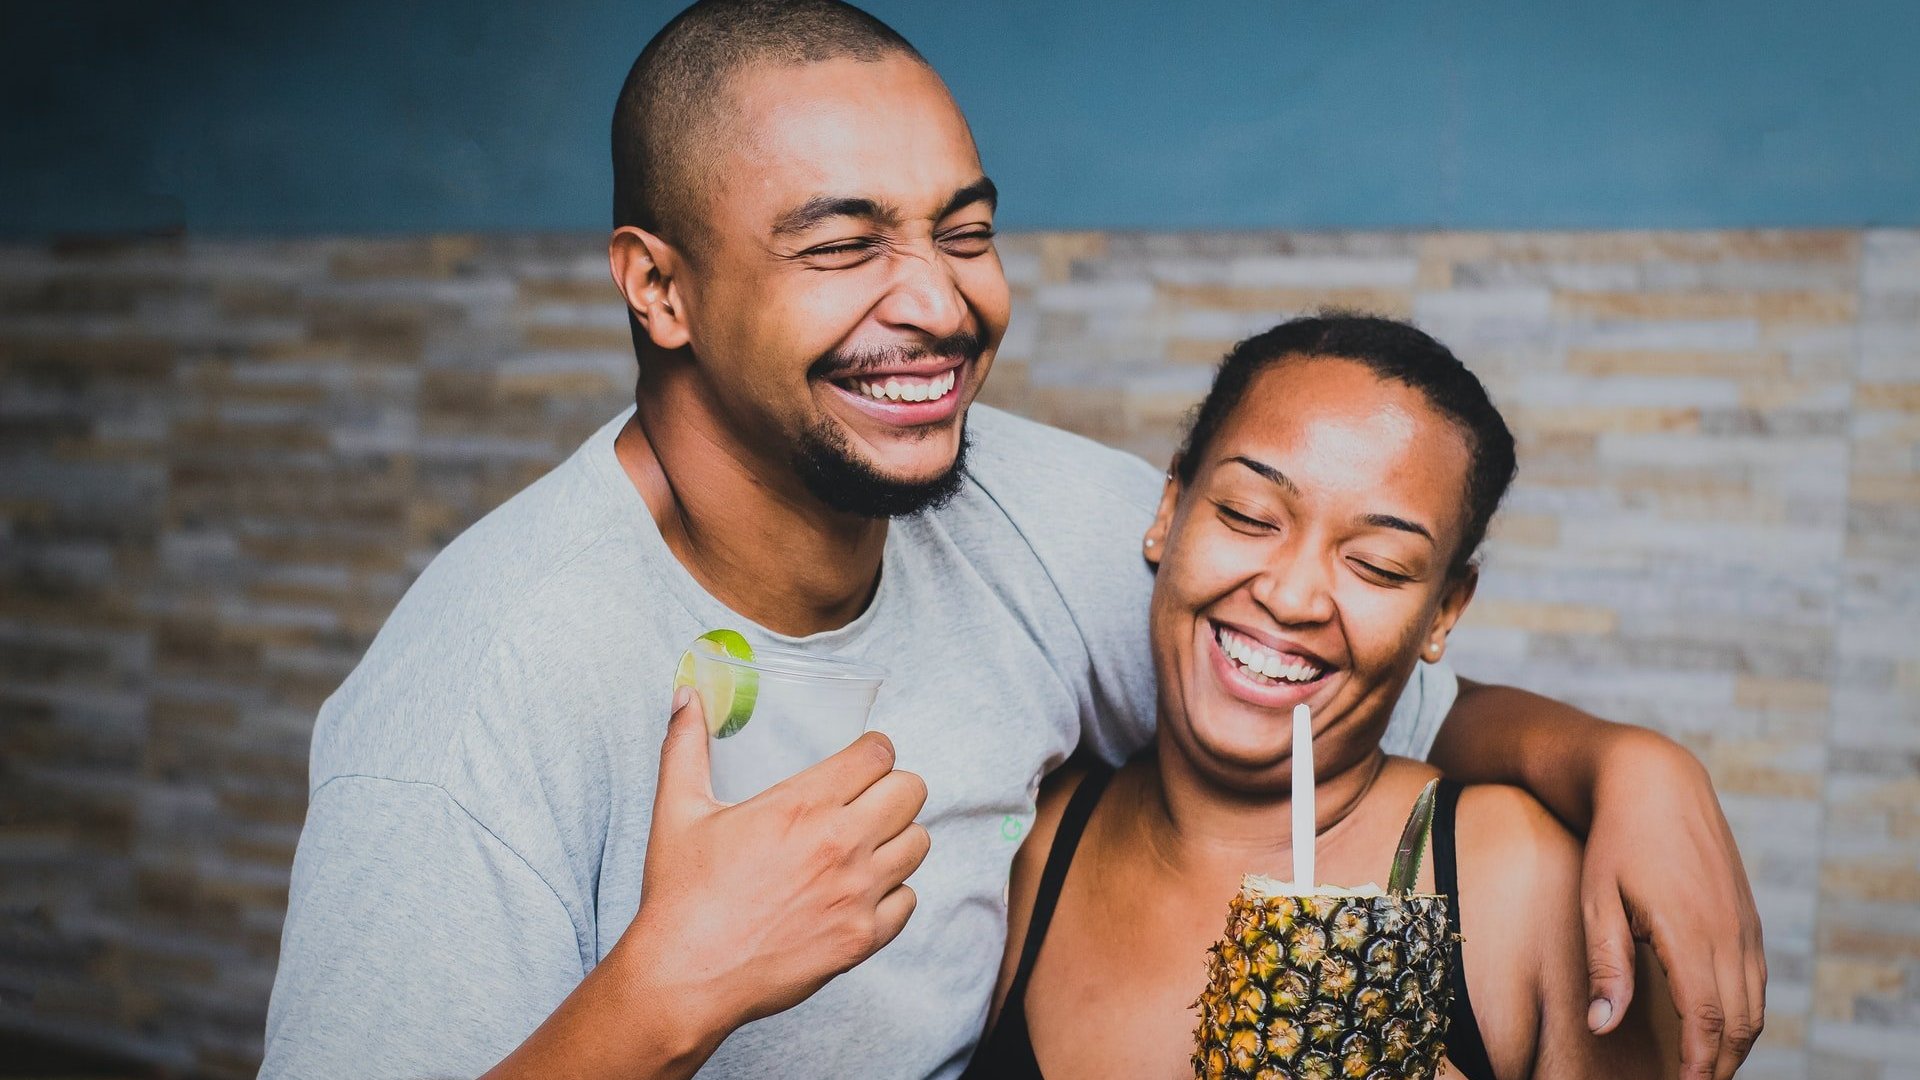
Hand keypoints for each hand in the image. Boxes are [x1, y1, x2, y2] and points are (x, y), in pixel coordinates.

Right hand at [619, 687, 930, 1037]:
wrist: (686, 976)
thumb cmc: (681, 894)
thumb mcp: (678, 810)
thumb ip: (685, 746)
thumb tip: (686, 698)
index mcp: (802, 805)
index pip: (878, 753)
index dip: (873, 750)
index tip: (862, 759)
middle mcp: (841, 845)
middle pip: (912, 791)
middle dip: (892, 787)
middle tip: (869, 798)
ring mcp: (857, 894)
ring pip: (919, 844)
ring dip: (897, 838)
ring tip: (869, 843)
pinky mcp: (862, 939)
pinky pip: (908, 900)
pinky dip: (891, 893)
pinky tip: (861, 891)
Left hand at [1581, 731, 1763, 1079]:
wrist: (1654, 781)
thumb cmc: (1614, 840)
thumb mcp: (1597, 899)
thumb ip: (1606, 965)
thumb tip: (1603, 1025)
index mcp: (1691, 932)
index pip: (1707, 1019)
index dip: (1698, 1065)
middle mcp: (1729, 932)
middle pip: (1738, 1022)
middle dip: (1718, 1064)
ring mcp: (1744, 923)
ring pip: (1755, 1005)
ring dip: (1735, 1044)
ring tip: (1705, 1071)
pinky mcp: (1747, 916)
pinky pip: (1757, 980)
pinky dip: (1744, 1014)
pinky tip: (1720, 1029)